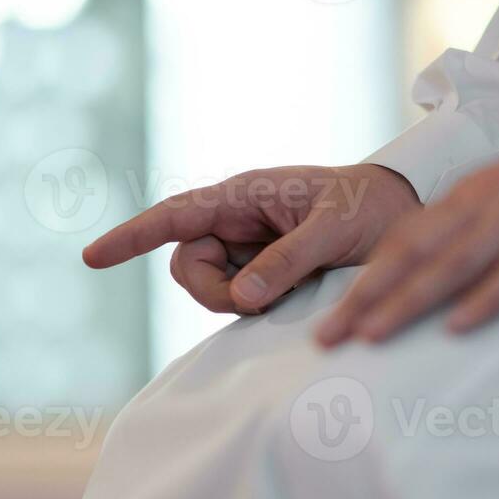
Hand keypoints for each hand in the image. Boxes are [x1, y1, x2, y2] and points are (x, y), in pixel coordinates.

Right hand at [83, 164, 420, 313]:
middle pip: (189, 265)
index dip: (132, 237)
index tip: (92, 258)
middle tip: (262, 301)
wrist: (405, 214)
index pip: (175, 215)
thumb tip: (243, 296)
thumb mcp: (334, 230)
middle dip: (214, 291)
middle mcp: (238, 218)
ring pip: (213, 286)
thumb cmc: (370, 207)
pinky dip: (257, 304)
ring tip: (292, 288)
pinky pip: (239, 295)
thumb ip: (289, 260)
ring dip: (241, 300)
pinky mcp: (264, 268)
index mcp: (245, 194)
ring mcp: (249, 245)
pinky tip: (291, 294)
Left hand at [315, 116, 498, 346]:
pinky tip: (458, 329)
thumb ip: (489, 222)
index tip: (333, 317)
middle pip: (411, 254)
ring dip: (406, 302)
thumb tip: (457, 269)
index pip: (405, 239)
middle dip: (363, 297)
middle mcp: (487, 201)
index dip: (365, 279)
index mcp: (475, 192)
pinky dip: (485, 300)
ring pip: (451, 264)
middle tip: (324, 339)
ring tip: (369, 337)